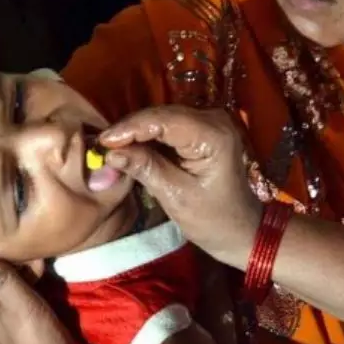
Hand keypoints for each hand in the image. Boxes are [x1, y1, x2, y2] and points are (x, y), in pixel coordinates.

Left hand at [0, 261, 80, 343]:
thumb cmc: (31, 336)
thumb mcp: (18, 305)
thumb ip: (3, 280)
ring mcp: (6, 305)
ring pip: (1, 277)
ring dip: (11, 261)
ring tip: (19, 242)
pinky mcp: (25, 306)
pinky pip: (22, 283)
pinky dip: (29, 271)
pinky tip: (38, 259)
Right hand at [99, 106, 261, 267]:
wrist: (242, 229)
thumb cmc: (214, 219)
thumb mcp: (176, 197)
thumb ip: (146, 169)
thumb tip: (111, 153)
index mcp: (213, 135)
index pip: (164, 120)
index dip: (130, 128)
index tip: (103, 141)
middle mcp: (214, 119)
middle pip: (163, 115)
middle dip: (131, 129)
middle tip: (102, 146)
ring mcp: (211, 122)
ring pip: (164, 118)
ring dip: (137, 131)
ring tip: (111, 147)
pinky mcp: (204, 130)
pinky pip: (171, 127)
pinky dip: (150, 136)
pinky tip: (130, 146)